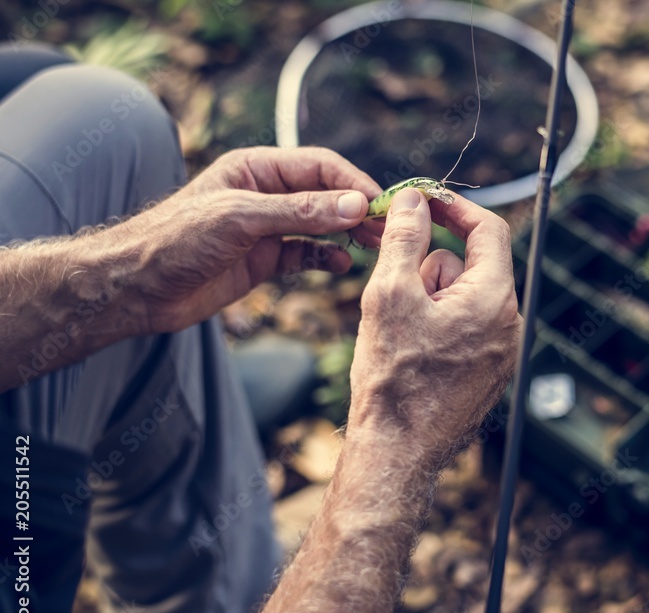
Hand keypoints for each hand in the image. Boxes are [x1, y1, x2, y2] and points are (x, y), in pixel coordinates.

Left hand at [112, 146, 381, 333]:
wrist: (136, 288)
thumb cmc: (176, 240)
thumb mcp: (241, 219)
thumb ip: (300, 212)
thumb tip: (355, 205)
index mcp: (256, 168)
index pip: (320, 166)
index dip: (353, 182)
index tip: (381, 204)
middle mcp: (265, 194)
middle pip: (326, 195)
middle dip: (357, 210)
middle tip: (389, 229)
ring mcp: (266, 228)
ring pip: (320, 226)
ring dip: (347, 234)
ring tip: (374, 247)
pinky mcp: (263, 259)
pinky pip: (305, 254)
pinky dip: (325, 258)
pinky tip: (342, 265)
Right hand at [348, 188, 520, 469]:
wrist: (397, 452)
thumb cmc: (394, 378)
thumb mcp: (389, 294)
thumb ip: (404, 238)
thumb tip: (414, 200)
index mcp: (494, 299)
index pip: (489, 230)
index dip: (454, 209)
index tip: (423, 202)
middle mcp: (508, 324)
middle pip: (471, 265)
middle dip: (430, 266)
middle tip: (394, 289)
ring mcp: (501, 352)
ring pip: (463, 298)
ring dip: (430, 299)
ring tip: (401, 334)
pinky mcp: (488, 373)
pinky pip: (465, 329)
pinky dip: (437, 326)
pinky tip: (411, 354)